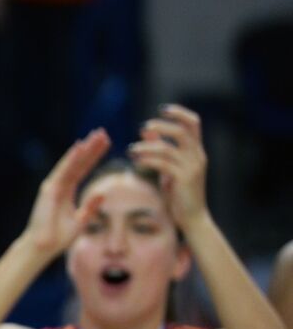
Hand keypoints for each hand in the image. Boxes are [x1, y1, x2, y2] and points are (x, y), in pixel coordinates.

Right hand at [22, 129, 110, 259]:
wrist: (43, 247)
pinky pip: (63, 171)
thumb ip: (91, 207)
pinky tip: (80, 147)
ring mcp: (53, 186)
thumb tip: (103, 194)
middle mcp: (60, 185)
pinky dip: (71, 159)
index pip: (83, 169)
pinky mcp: (49, 190)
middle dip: (91, 148)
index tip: (106, 143)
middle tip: (102, 132)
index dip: (94, 156)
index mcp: (67, 191)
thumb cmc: (58, 237)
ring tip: (95, 135)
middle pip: (79, 162)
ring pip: (72, 163)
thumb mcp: (81, 220)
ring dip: (84, 149)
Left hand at [128, 104, 206, 228]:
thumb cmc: (179, 194)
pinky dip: (147, 160)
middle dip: (162, 126)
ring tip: (131, 150)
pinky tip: (136, 161)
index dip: (179, 113)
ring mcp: (192, 168)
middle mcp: (197, 156)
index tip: (163, 110)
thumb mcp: (169, 168)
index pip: (194, 123)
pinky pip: (163, 164)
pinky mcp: (184, 179)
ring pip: (168, 148)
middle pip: (183, 131)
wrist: (192, 218)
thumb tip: (146, 131)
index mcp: (196, 151)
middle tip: (143, 127)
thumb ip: (160, 149)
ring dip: (147, 147)